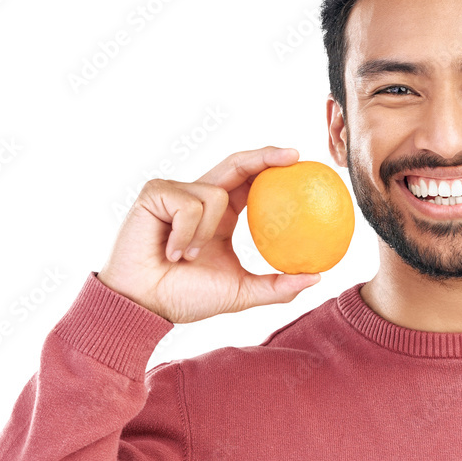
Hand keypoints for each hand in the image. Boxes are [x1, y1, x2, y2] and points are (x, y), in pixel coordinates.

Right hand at [97, 146, 320, 322]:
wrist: (145, 305)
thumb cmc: (185, 298)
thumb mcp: (240, 292)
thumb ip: (276, 286)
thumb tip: (317, 277)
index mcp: (220, 217)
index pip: (250, 183)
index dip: (272, 168)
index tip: (301, 163)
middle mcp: (200, 199)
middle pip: (236, 165)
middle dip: (264, 155)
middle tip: (293, 157)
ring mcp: (176, 193)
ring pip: (213, 194)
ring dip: (205, 233)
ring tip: (188, 258)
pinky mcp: (155, 193)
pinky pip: (189, 204)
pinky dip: (185, 234)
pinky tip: (172, 252)